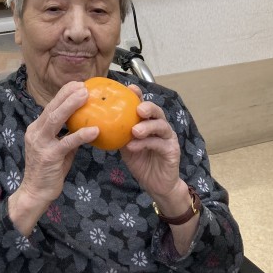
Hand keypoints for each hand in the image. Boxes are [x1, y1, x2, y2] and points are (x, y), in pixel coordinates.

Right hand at [8, 81, 98, 234]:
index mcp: (37, 129)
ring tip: (86, 95)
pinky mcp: (49, 156)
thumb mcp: (58, 149)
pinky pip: (67, 142)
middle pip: (52, 108)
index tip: (78, 84)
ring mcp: (41, 144)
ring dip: (71, 105)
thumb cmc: (49, 171)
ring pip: (56, 119)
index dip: (64, 94)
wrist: (35, 193)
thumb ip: (67, 136)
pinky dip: (81, 134)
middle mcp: (36, 132)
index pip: (51, 106)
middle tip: (83, 85)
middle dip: (67, 94)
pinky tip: (95, 130)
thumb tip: (85, 126)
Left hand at [120, 85, 181, 202]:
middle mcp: (161, 127)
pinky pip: (159, 144)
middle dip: (148, 107)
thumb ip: (120, 134)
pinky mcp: (172, 150)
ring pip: (161, 126)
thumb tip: (100, 124)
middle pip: (157, 112)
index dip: (139, 96)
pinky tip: (133, 146)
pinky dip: (146, 144)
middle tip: (138, 109)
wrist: (156, 184)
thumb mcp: (127, 146)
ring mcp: (168, 138)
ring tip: (135, 130)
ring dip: (147, 127)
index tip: (130, 88)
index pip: (145, 105)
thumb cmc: (141, 162)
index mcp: (149, 123)